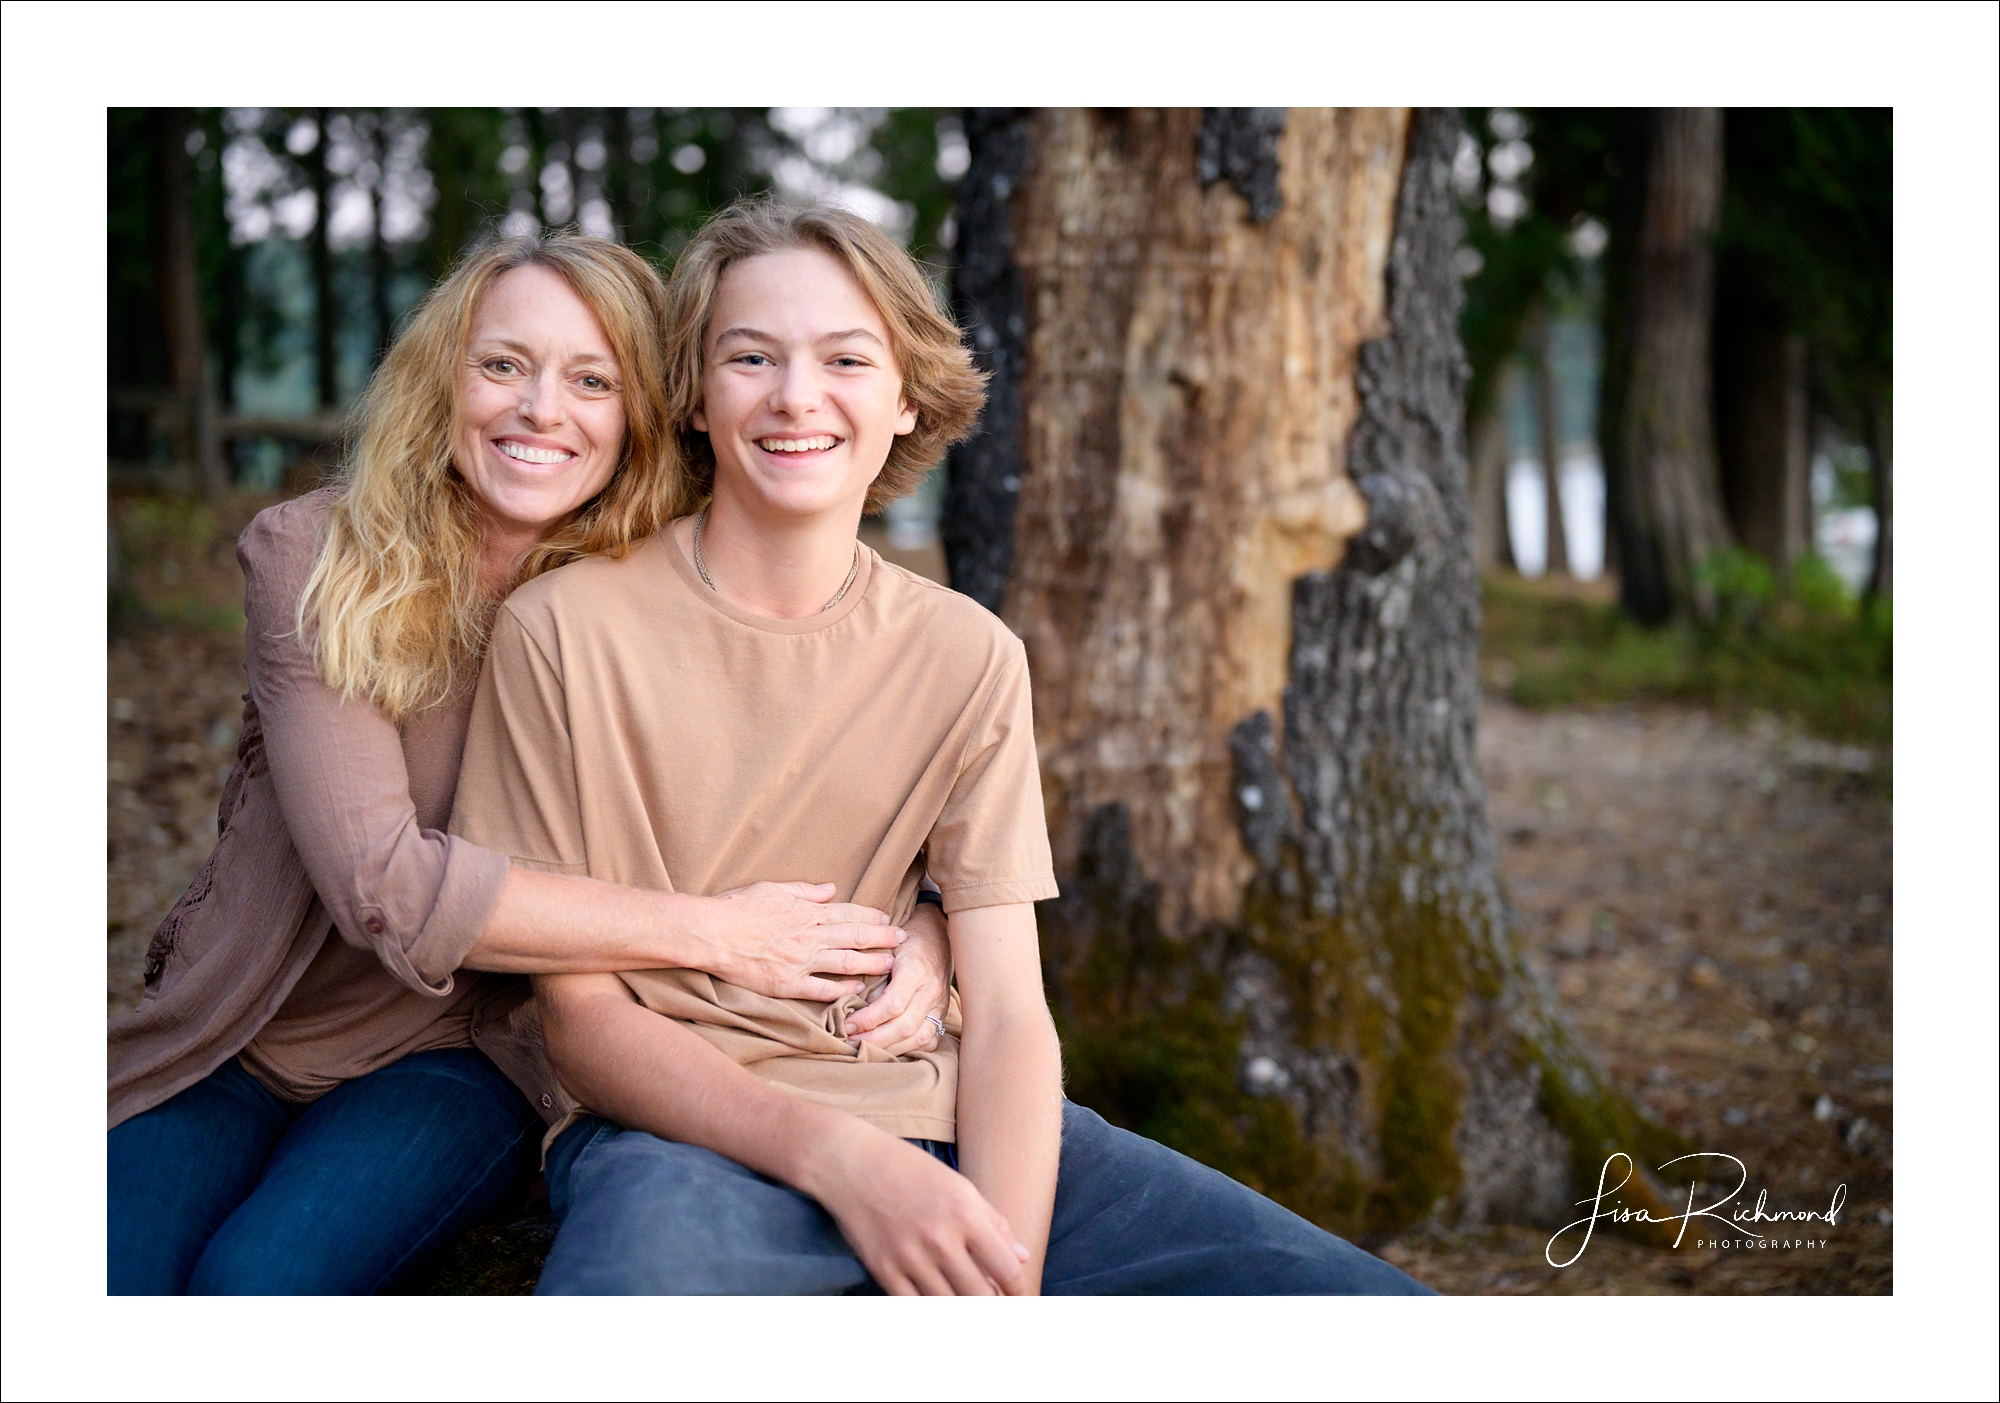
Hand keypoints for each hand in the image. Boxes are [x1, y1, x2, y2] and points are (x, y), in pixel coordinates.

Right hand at [701, 881, 903, 1001]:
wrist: (712, 932)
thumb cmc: (737, 907)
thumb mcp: (772, 889)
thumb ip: (804, 890)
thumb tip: (830, 888)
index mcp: (806, 913)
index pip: (848, 913)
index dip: (871, 916)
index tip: (887, 919)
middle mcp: (809, 936)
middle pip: (855, 936)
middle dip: (882, 938)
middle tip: (903, 940)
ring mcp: (800, 961)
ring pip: (846, 962)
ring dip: (871, 963)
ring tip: (891, 965)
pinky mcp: (787, 984)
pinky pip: (821, 989)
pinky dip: (842, 990)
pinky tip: (857, 990)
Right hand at [807, 1119, 1031, 1294]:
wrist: (851, 1162)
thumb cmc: (909, 1169)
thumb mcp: (959, 1185)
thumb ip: (994, 1223)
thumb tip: (1022, 1258)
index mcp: (966, 1213)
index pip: (1006, 1269)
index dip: (1020, 1291)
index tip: (1023, 1300)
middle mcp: (940, 1239)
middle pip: (981, 1297)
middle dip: (995, 1308)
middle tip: (998, 1310)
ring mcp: (910, 1258)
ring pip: (949, 1307)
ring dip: (964, 1311)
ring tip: (969, 1307)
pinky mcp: (883, 1270)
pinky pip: (914, 1307)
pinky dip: (929, 1311)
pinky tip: (938, 1304)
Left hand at [846, 900, 951, 1054]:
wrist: (936, 935)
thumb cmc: (904, 940)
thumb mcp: (884, 948)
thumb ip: (873, 975)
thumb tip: (856, 1008)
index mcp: (916, 969)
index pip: (892, 1004)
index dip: (868, 1019)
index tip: (847, 1024)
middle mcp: (931, 989)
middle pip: (904, 1026)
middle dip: (874, 1039)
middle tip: (850, 1041)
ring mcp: (940, 1003)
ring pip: (918, 1038)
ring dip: (889, 1048)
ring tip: (865, 1050)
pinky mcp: (943, 1013)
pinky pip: (929, 1040)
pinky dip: (909, 1048)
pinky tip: (889, 1049)